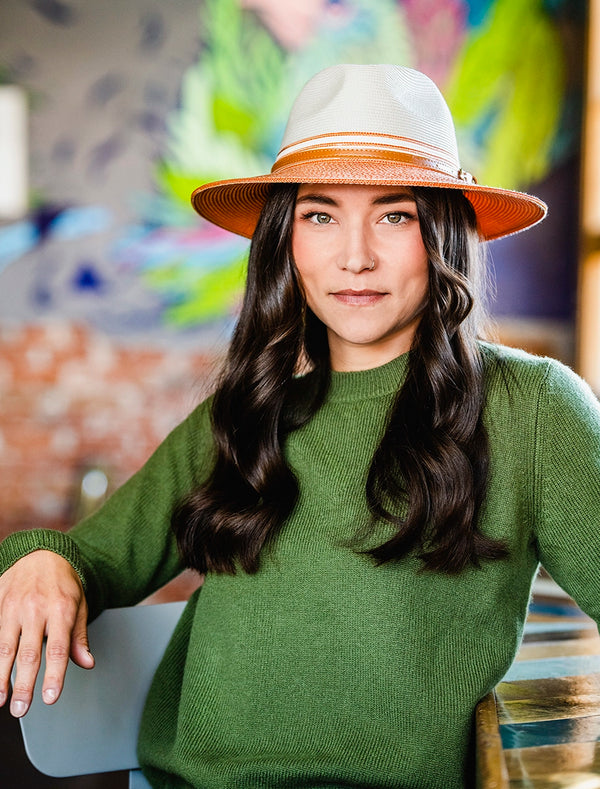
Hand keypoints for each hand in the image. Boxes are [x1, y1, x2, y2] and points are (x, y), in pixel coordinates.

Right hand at [0, 550, 93, 716]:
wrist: (40, 554)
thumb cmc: (63, 584)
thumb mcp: (79, 606)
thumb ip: (79, 637)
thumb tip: (87, 663)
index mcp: (62, 609)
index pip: (58, 648)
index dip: (54, 675)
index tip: (50, 697)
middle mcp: (37, 608)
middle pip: (30, 653)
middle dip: (25, 685)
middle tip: (22, 709)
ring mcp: (15, 607)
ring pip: (6, 647)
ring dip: (2, 677)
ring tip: (1, 699)